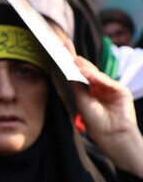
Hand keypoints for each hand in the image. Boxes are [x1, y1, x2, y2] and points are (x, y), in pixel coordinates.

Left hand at [72, 55, 142, 176]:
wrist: (112, 135)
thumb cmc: (96, 122)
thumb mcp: (82, 101)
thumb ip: (78, 85)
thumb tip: (71, 69)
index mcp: (90, 91)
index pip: (80, 74)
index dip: (71, 63)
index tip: (61, 50)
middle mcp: (100, 87)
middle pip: (88, 70)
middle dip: (76, 60)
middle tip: (64, 46)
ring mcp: (111, 88)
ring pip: (96, 74)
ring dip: (85, 67)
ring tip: (73, 59)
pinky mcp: (120, 90)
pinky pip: (106, 81)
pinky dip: (96, 76)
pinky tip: (86, 72)